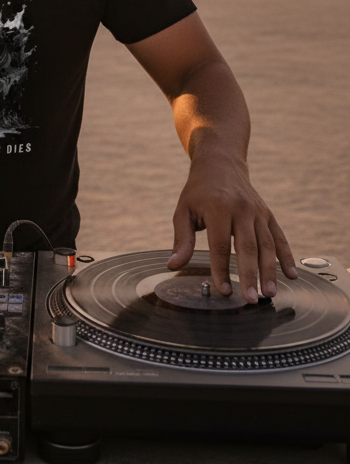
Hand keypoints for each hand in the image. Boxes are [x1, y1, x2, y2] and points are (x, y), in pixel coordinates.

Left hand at [167, 152, 296, 302]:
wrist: (220, 164)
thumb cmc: (198, 191)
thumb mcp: (184, 211)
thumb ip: (182, 240)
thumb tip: (173, 265)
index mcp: (218, 208)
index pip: (220, 245)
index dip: (221, 269)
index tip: (223, 291)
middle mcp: (241, 209)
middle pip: (247, 247)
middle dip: (250, 275)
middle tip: (251, 299)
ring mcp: (258, 211)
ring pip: (266, 245)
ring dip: (270, 271)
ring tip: (269, 294)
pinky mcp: (268, 214)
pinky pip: (279, 237)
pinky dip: (286, 257)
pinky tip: (290, 276)